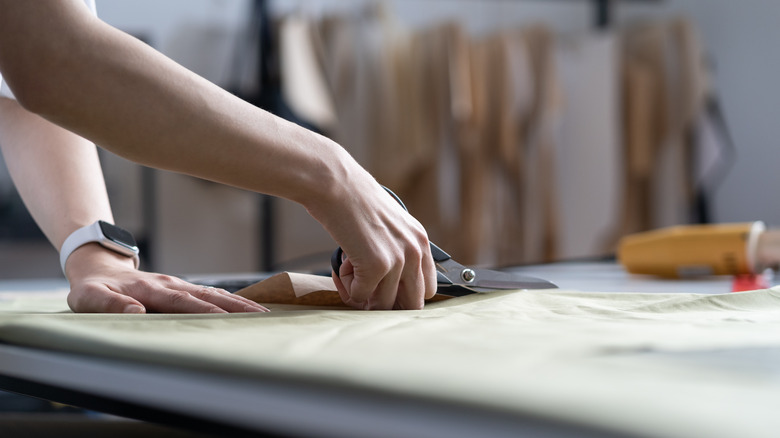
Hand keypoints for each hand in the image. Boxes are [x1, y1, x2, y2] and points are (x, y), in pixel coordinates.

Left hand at [64, 243, 267, 313]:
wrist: (98, 266)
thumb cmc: (92, 288)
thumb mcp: (89, 298)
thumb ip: (109, 304)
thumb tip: (136, 310)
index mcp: (151, 290)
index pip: (184, 302)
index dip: (208, 310)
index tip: (230, 319)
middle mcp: (170, 284)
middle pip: (209, 295)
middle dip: (236, 306)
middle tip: (262, 316)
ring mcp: (178, 284)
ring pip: (213, 293)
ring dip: (238, 303)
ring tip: (263, 313)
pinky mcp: (180, 287)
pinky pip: (209, 293)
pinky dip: (229, 299)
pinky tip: (245, 307)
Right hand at [312, 174, 436, 309]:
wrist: (335, 185)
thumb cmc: (354, 202)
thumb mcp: (390, 226)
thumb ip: (398, 251)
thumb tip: (389, 287)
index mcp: (420, 242)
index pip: (426, 290)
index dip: (403, 296)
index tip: (382, 290)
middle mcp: (415, 252)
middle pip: (410, 304)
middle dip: (385, 303)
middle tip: (365, 288)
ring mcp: (398, 260)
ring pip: (382, 305)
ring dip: (362, 294)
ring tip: (349, 271)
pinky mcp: (376, 266)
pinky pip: (360, 297)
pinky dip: (347, 288)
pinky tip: (342, 266)